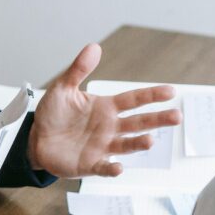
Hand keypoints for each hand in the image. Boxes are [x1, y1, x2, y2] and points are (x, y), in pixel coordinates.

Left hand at [28, 43, 181, 177]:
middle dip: (158, 119)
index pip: (134, 99)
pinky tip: (118, 166)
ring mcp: (102, 146)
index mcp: (106, 107)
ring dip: (139, 143)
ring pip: (127, 145)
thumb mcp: (63, 88)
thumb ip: (79, 69)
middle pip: (139, 123)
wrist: (37, 139)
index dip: (152, 95)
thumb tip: (94, 47)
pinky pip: (104, 167)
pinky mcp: (91, 164)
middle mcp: (110, 127)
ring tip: (151, 140)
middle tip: (177, 116)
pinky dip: (112, 168)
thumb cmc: (53, 114)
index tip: (171, 91)